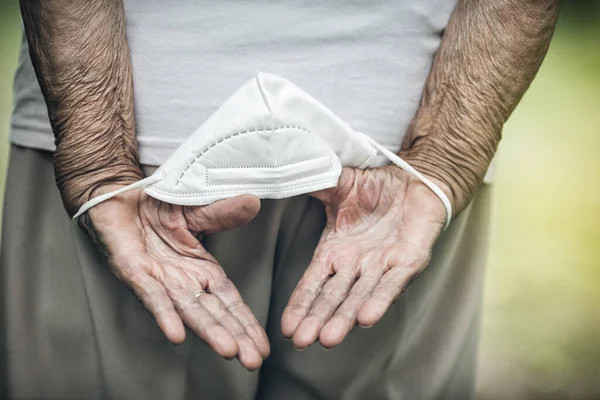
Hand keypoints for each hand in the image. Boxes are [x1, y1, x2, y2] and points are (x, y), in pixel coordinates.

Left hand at [84, 187, 268, 369]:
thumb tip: (252, 203)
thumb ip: (222, 214)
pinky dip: (164, 315)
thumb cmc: (154, 209)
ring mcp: (158, 280)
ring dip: (207, 332)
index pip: (228, 302)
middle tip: (252, 360)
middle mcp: (181, 282)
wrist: (116, 197)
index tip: (262, 345)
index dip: (245, 322)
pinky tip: (176, 334)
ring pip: (187, 310)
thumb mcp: (197, 211)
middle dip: (234, 337)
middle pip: (213, 314)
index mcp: (200, 270)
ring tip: (227, 349)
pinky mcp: (132, 271)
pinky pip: (151, 296)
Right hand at [281, 167, 449, 348]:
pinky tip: (367, 318)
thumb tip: (279, 179)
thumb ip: (312, 188)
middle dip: (318, 319)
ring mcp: (383, 265)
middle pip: (334, 297)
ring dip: (345, 318)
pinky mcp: (410, 260)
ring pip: (361, 296)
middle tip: (301, 341)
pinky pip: (394, 282)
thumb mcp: (337, 185)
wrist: (416, 178)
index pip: (314, 283)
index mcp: (336, 251)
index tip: (286, 326)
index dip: (301, 304)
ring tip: (328, 339)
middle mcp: (357, 264)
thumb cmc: (375, 186)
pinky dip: (381, 299)